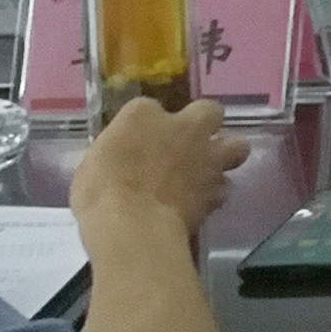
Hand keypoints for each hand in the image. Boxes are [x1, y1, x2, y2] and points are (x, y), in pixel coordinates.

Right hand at [71, 97, 248, 238]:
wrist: (132, 223)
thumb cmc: (99, 192)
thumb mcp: (93, 164)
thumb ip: (119, 153)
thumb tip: (125, 158)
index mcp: (142, 115)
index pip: (148, 107)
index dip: (147, 124)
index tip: (140, 141)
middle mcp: (183, 127)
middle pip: (209, 110)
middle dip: (204, 124)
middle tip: (190, 144)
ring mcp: (207, 156)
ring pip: (237, 146)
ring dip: (224, 156)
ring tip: (206, 172)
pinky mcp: (217, 188)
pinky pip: (224, 187)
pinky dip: (214, 193)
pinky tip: (200, 202)